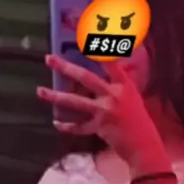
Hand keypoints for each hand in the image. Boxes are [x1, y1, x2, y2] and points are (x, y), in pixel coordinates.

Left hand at [37, 54, 166, 169]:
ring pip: (76, 102)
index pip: (112, 63)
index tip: (88, 38)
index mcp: (124, 86)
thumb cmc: (139, 119)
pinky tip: (56, 122)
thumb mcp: (133, 97)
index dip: (100, 51)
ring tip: (40, 91)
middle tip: (49, 59)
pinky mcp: (99, 128)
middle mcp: (113, 95)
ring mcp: (105, 112)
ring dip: (56, 96)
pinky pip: (79, 127)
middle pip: (86, 78)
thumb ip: (121, 81)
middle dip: (66, 67)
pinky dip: (67, 126)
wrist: (143, 145)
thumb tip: (117, 64)